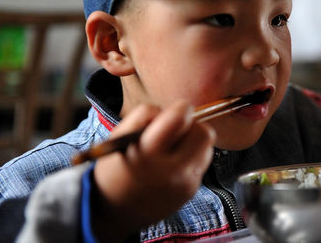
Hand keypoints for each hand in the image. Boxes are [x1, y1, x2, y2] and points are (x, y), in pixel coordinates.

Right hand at [92, 102, 215, 241]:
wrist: (114, 212)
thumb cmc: (116, 168)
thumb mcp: (120, 136)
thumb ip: (145, 115)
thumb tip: (177, 109)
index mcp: (147, 153)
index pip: (181, 119)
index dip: (182, 109)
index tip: (177, 110)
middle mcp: (171, 171)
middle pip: (204, 133)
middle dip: (192, 126)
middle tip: (176, 131)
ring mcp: (184, 184)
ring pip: (207, 147)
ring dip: (194, 142)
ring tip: (173, 149)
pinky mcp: (191, 192)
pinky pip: (201, 163)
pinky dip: (191, 158)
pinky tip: (172, 165)